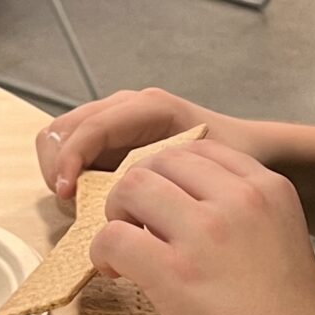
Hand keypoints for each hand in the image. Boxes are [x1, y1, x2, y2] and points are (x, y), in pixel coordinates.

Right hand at [37, 87, 259, 202]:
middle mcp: (130, 107)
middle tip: (70, 205)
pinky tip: (93, 203)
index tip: (68, 196)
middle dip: (58, 164)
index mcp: (151, 108)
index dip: (71, 160)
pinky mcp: (115, 141)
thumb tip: (130, 200)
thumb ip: (177, 178)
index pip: (92, 128)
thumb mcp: (215, 166)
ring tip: (80, 206)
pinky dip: (74, 175)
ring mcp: (120, 122)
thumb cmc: (239, 156)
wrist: (256, 150)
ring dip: (62, 170)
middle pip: (65, 127)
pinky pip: (78, 151)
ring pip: (64, 138)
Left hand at [94, 141, 314, 314]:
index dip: (170, 176)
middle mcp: (238, 198)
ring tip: (125, 249)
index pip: (199, 150)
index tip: (164, 206)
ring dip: (117, 216)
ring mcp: (206, 232)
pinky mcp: (175, 271)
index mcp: (268, 188)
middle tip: (137, 227)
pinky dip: (104, 253)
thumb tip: (184, 215)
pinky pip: (114, 238)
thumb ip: (241, 217)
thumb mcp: (281, 240)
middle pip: (160, 161)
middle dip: (138, 190)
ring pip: (131, 187)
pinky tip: (119, 273)